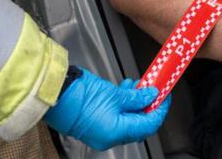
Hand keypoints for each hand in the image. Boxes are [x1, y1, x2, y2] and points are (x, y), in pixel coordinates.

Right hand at [44, 68, 170, 150]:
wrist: (55, 93)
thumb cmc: (80, 95)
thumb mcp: (115, 94)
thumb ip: (137, 97)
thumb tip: (152, 96)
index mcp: (115, 133)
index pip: (148, 125)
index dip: (160, 109)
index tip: (165, 95)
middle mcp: (110, 137)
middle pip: (139, 123)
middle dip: (149, 105)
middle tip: (155, 88)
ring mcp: (103, 131)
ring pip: (129, 118)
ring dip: (137, 102)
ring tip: (139, 84)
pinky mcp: (97, 122)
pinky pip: (118, 116)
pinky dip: (125, 103)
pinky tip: (127, 88)